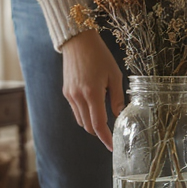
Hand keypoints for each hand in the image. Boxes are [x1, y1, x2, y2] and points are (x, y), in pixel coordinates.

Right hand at [61, 30, 123, 149]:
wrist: (77, 41)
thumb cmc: (99, 55)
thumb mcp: (114, 75)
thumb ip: (117, 98)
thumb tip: (120, 115)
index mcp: (92, 93)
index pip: (98, 124)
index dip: (106, 138)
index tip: (112, 146)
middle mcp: (78, 97)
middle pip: (88, 126)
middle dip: (99, 132)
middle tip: (111, 132)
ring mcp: (70, 95)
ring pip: (80, 120)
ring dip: (91, 123)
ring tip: (102, 116)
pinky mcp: (66, 92)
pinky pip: (75, 110)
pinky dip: (84, 114)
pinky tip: (93, 106)